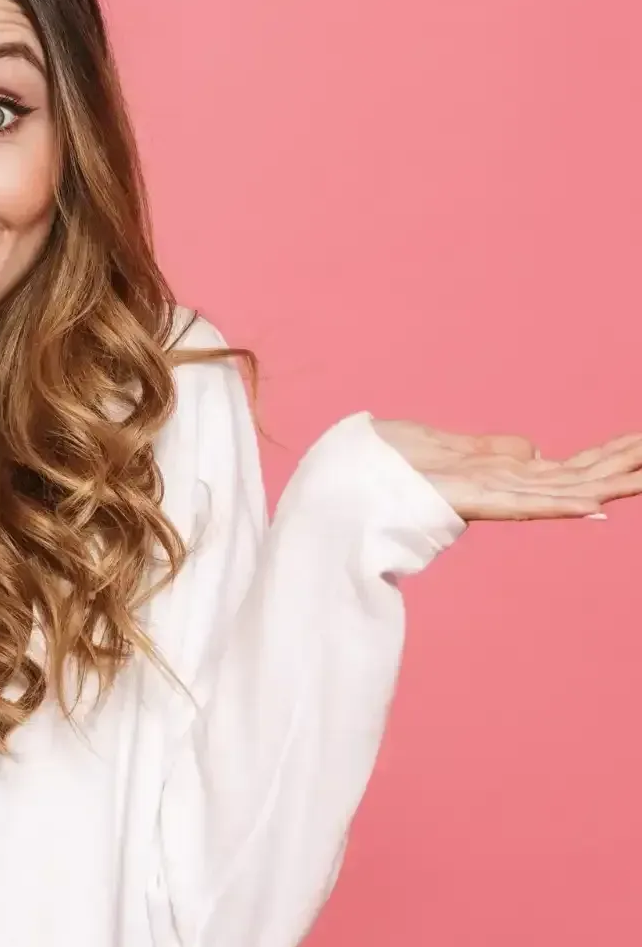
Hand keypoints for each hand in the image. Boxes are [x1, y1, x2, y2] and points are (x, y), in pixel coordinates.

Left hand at [371, 419, 641, 521]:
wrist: (334, 487)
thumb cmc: (378, 463)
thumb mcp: (444, 442)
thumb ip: (493, 449)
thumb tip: (538, 452)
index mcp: (498, 474)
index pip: (565, 468)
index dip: (607, 459)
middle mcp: (500, 488)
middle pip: (575, 477)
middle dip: (622, 465)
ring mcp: (486, 496)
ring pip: (558, 490)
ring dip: (607, 482)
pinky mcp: (465, 501)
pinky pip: (519, 503)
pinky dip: (556, 504)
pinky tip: (592, 504)